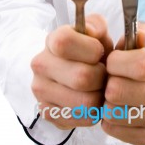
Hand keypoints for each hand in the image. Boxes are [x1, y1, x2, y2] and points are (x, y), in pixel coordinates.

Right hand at [31, 14, 112, 128]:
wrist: (80, 70)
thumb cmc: (90, 50)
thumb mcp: (97, 32)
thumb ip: (97, 25)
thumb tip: (92, 32)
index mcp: (52, 40)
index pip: (64, 42)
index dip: (90, 49)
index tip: (99, 52)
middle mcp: (41, 64)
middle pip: (81, 77)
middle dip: (101, 76)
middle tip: (103, 73)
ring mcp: (41, 90)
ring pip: (84, 102)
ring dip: (99, 96)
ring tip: (99, 87)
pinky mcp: (47, 112)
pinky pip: (80, 119)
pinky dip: (93, 113)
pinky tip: (91, 100)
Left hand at [101, 24, 144, 144]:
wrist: (138, 84)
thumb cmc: (133, 58)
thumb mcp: (135, 38)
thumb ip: (136, 31)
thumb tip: (141, 36)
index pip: (142, 66)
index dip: (117, 63)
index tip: (110, 60)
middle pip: (122, 91)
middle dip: (108, 82)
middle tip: (110, 78)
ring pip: (115, 112)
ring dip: (106, 101)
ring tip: (113, 92)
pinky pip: (114, 129)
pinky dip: (108, 118)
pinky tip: (116, 107)